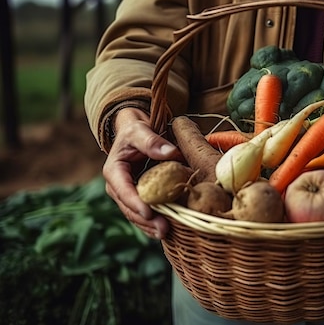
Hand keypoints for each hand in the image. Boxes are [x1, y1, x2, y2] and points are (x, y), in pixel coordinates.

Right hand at [102, 107, 182, 238]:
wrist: (135, 132)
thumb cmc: (136, 129)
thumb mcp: (140, 130)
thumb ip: (152, 141)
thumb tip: (170, 153)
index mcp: (114, 170)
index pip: (123, 190)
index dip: (136, 203)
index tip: (149, 213)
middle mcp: (117, 186)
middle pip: (129, 207)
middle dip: (145, 220)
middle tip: (163, 229)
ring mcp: (126, 194)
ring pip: (135, 214)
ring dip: (149, 226)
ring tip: (165, 233)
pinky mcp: (137, 197)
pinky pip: (143, 213)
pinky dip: (152, 222)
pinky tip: (165, 231)